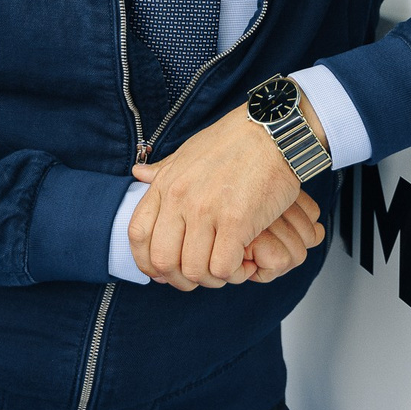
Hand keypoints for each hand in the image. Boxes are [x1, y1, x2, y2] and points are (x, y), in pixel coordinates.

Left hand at [127, 97, 327, 290]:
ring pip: (195, 271)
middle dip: (181, 278)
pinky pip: (224, 268)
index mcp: (166, 184)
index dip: (147, 261)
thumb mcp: (188, 152)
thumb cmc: (233, 141)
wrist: (272, 131)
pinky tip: (244, 259)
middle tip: (201, 273)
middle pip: (163, 261)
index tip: (164, 270)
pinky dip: (234, 272)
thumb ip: (162, 170)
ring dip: (211, 278)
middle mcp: (180, 198)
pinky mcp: (237, 221)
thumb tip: (138, 173)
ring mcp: (207, 210)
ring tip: (227, 265)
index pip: (138, 235)